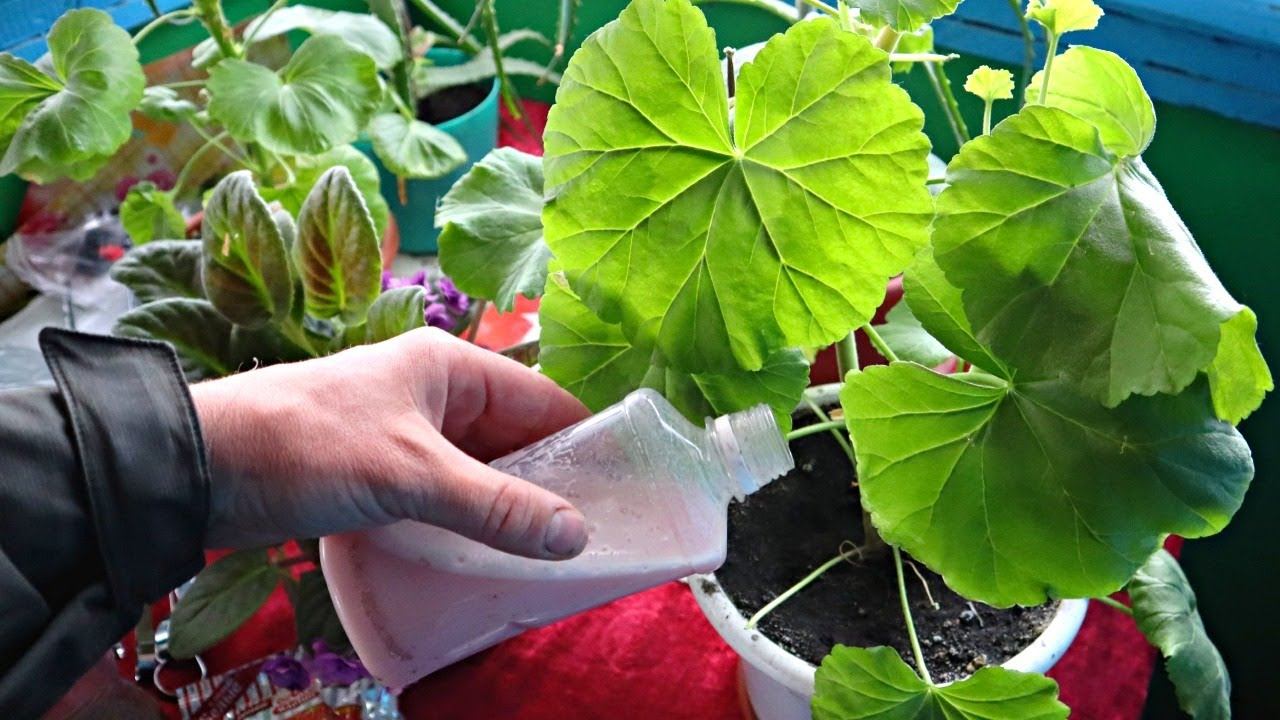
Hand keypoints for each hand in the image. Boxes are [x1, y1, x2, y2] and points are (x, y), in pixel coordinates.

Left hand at [189, 328, 590, 559]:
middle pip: (515, 440)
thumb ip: (493, 506)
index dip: (586, 442)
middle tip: (593, 539)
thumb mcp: (409, 474)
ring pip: (479, 474)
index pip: (541, 400)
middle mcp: (434, 394)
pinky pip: (444, 499)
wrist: (199, 468)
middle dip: (550, 487)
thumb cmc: (305, 444)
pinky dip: (468, 525)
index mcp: (448, 366)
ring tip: (551, 559)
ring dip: (508, 512)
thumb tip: (573, 535)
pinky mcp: (380, 475)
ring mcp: (406, 436)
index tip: (626, 492)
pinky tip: (490, 561)